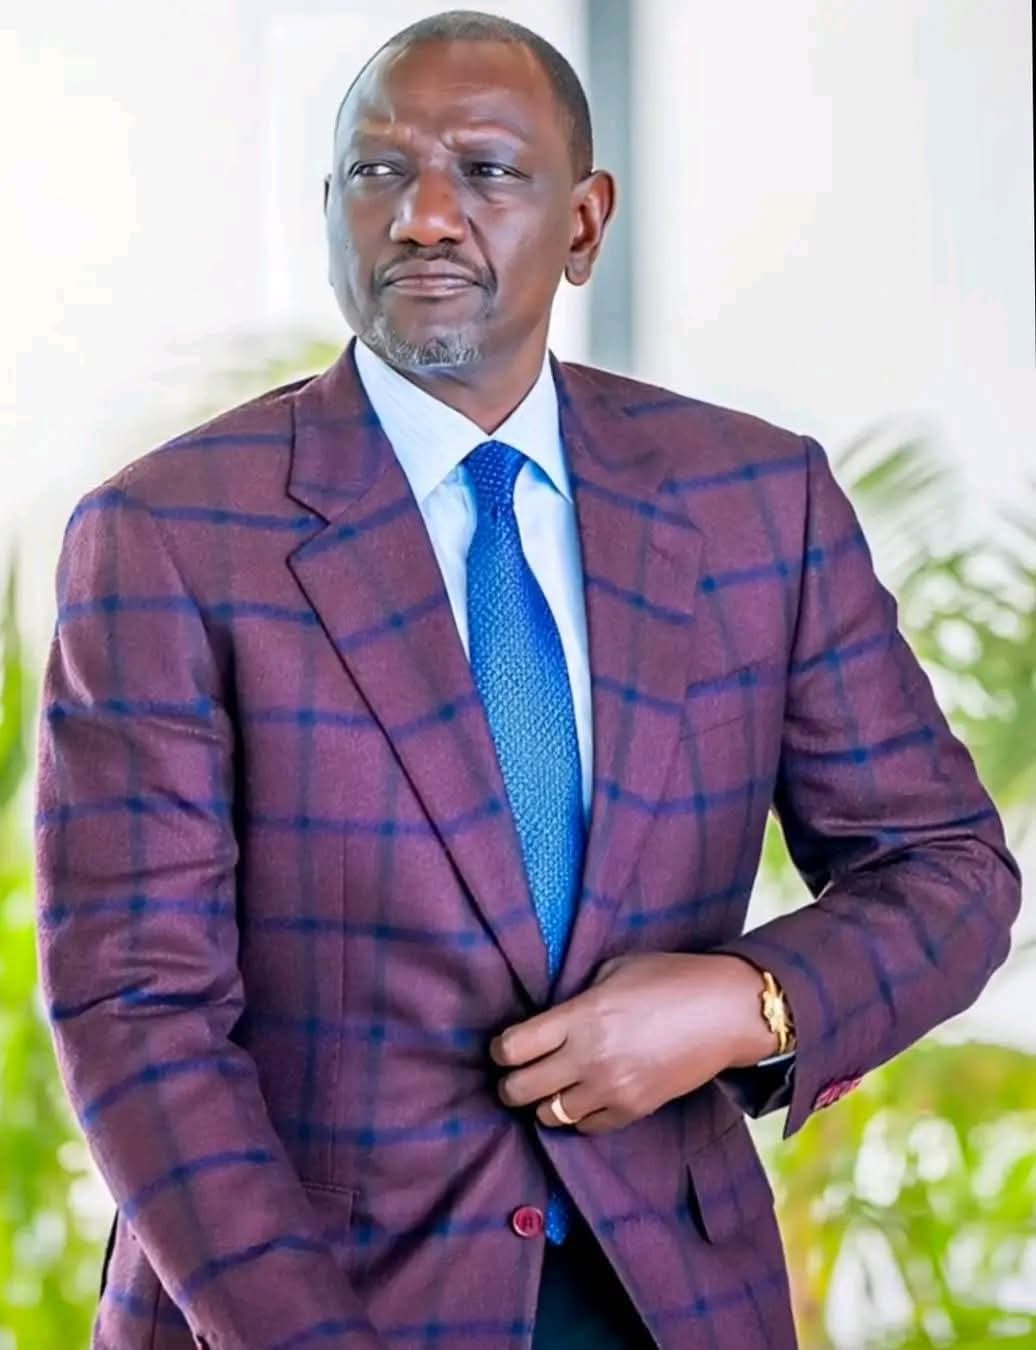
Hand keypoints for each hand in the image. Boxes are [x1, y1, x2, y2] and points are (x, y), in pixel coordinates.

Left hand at [488, 952, 777, 1134]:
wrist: (724, 1012)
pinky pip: (586, 1127)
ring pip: (550, 1115)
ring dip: (545, 1102)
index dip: (500, 1050)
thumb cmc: (671, 979)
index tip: (505, 1047)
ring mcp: (611, 1088)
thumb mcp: (614, 971)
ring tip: (553, 1087)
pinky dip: (579, 1116)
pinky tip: (585, 1097)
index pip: (512, 1048)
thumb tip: (550, 1018)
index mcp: (580, 1016)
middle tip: (517, 1074)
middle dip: (510, 1083)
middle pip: (520, 1089)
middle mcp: (589, 1057)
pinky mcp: (634, 1110)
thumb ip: (577, 998)